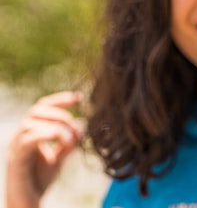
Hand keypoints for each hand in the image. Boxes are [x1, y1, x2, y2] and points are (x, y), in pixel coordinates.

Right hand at [6, 91, 83, 207]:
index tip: (79, 98)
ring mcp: (16, 147)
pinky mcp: (15, 160)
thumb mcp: (59, 157)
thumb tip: (82, 124)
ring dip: (54, 125)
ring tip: (69, 138)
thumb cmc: (39, 179)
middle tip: (75, 126)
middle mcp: (21, 136)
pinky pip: (26, 140)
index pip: (43, 107)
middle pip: (36, 110)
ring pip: (30, 122)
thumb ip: (68, 142)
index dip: (60, 99)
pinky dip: (43, 134)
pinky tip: (59, 138)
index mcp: (32, 132)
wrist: (26, 203)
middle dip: (60, 113)